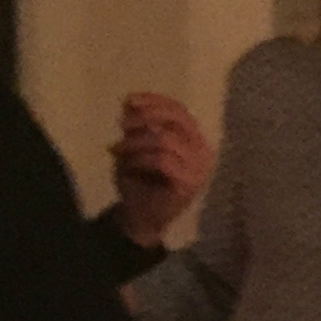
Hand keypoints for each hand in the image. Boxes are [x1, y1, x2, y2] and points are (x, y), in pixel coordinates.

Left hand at [110, 92, 209, 245]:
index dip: (155, 101)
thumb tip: (130, 102)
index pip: (180, 111)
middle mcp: (203, 151)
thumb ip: (137, 126)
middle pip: (177, 120)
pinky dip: (140, 158)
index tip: (129, 100)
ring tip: (117, 150)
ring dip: (136, 142)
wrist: (141, 219)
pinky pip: (162, 160)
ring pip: (166, 140)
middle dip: (146, 117)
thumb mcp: (135, 147)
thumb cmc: (140, 182)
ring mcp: (199, 168)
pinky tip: (128, 164)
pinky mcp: (189, 183)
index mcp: (194, 140)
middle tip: (122, 126)